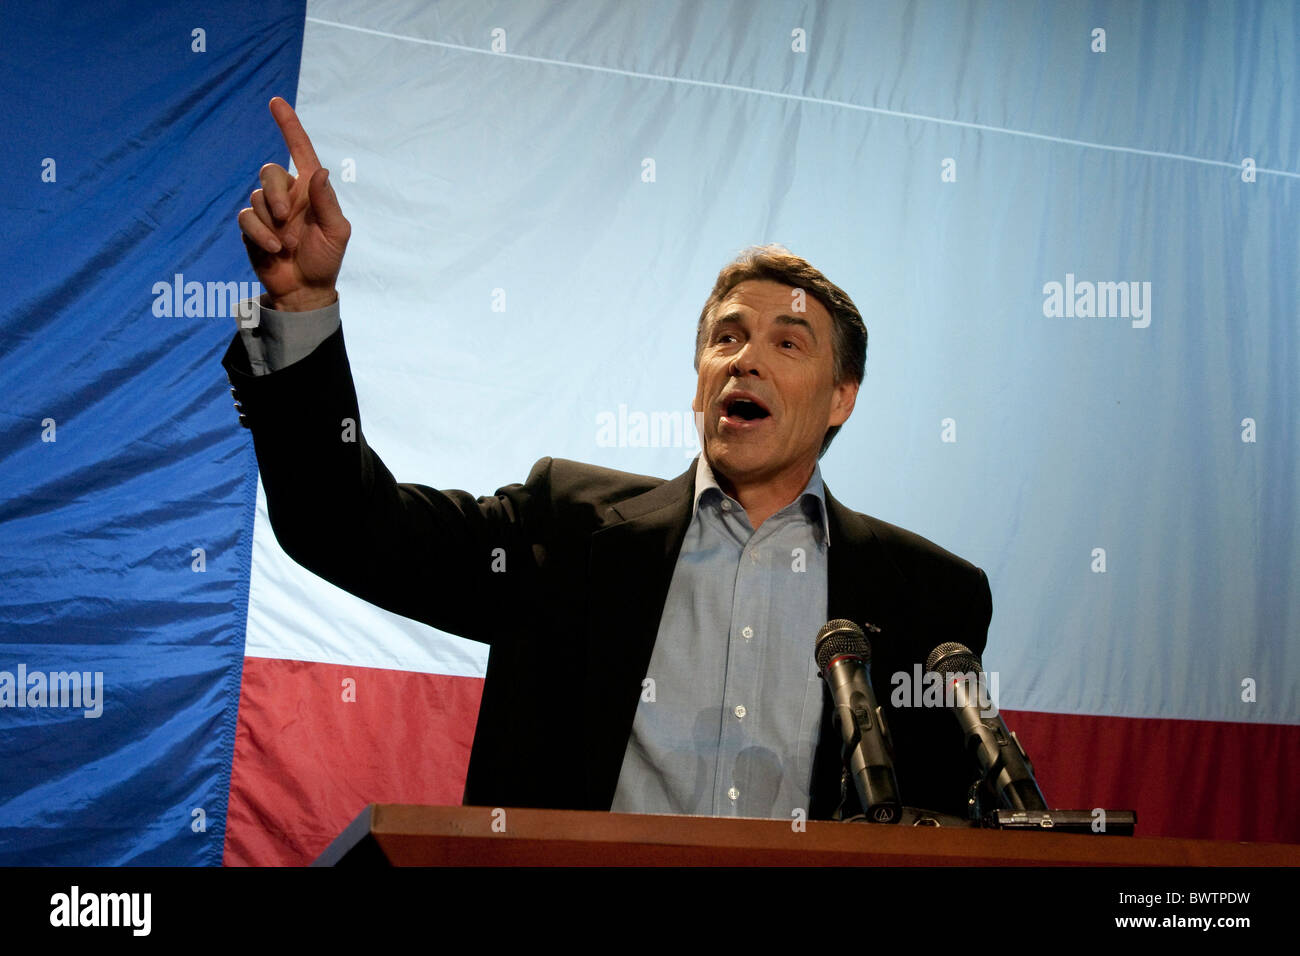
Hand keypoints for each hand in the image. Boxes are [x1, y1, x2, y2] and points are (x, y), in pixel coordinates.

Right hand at [238, 97, 350, 311]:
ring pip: (256, 196)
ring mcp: (268, 210)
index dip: (289, 126)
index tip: (276, 102)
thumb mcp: (336, 232)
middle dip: (276, 193)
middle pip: (269, 172)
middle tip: (287, 218)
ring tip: (284, 244)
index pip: (299, 150)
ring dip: (270, 222)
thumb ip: (326, 202)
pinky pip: (246, 217)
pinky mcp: (253, 226)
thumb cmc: (325, 259)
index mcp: (310, 190)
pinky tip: (272, 249)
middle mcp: (288, 195)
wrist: (304, 289)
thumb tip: (317, 170)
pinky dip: (258, 232)